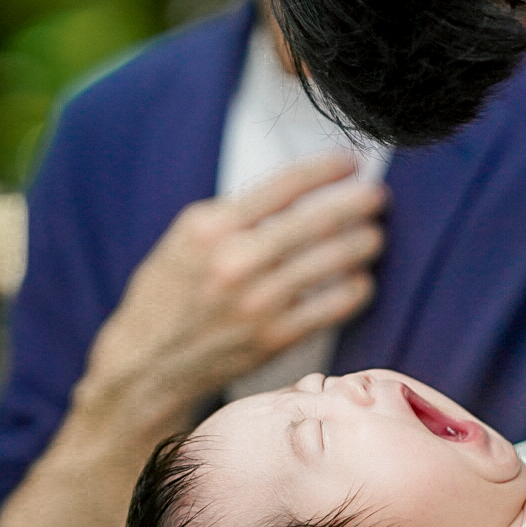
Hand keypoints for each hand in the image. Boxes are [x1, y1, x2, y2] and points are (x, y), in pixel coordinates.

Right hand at [81, 152, 385, 421]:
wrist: (148, 364)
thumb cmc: (169, 294)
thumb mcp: (186, 239)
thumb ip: (235, 215)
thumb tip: (298, 193)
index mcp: (210, 228)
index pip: (284, 185)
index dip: (326, 170)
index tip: (351, 162)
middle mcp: (236, 262)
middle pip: (317, 221)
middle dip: (357, 203)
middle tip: (377, 196)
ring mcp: (259, 302)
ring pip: (333, 262)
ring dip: (363, 243)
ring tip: (375, 235)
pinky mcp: (277, 337)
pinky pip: (334, 306)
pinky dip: (356, 289)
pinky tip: (362, 279)